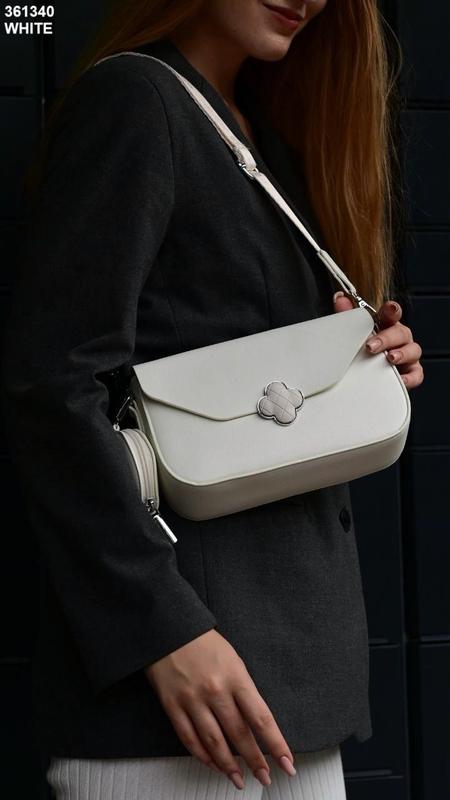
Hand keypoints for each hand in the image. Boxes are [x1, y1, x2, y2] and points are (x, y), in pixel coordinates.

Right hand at [144, 629, 295, 789]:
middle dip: (256, 761)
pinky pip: (189, 738)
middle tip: (265, 778)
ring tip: (238, 779)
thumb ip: (244, 690)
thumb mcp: (234, 660)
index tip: (287, 763)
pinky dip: (202, 755)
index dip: (276, 745)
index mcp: (236, 676)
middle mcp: (216, 691)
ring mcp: (192, 700)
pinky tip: (212, 764)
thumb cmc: (204, 643)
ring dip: (229, 766)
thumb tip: (256, 724)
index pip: (261, 718)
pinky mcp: (173, 706)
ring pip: (214, 742)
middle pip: (240, 735)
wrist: (169, 629)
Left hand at [333, 292, 423, 389]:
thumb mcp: (354, 333)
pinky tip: (401, 379)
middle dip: (387, 338)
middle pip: (401, 333)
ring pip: (413, 350)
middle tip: (371, 346)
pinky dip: (410, 378)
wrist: (363, 375)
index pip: (392, 313)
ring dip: (402, 354)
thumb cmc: (363, 350)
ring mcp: (407, 356)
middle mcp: (399, 339)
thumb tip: (340, 298)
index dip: (392, 310)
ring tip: (390, 358)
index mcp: (387, 326)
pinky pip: (416, 375)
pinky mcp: (410, 373)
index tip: (389, 309)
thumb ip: (348, 316)